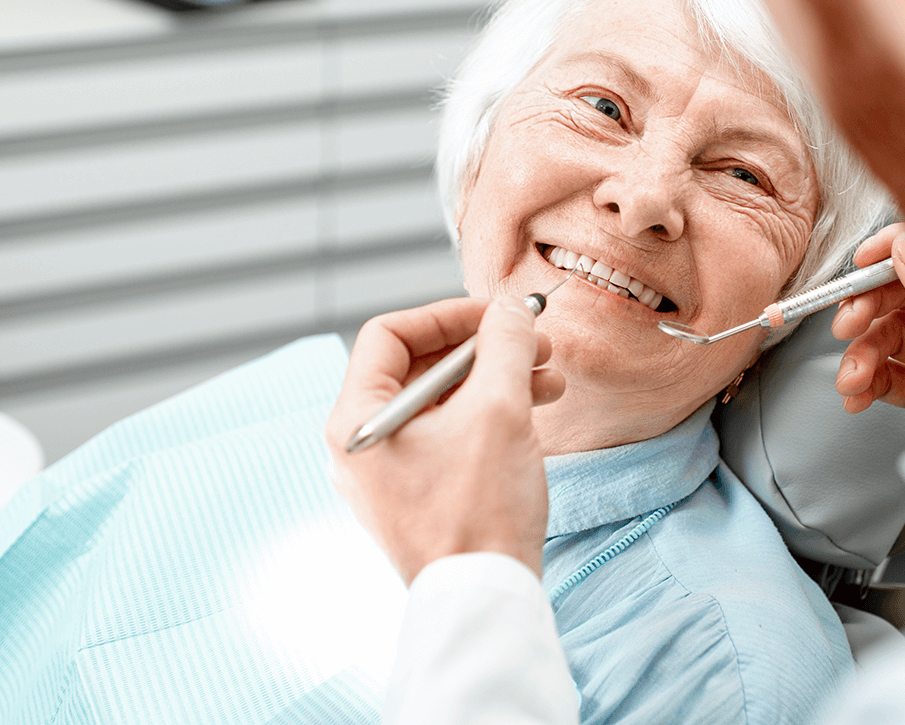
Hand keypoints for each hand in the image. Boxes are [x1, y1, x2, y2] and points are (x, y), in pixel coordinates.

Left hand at [325, 295, 566, 582]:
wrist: (485, 597)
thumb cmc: (479, 511)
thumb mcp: (498, 409)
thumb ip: (505, 345)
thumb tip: (513, 308)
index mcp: (356, 420)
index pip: (389, 334)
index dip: (448, 315)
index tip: (498, 315)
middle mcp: (361, 445)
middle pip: (418, 367)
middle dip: (483, 349)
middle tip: (535, 343)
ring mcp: (386, 474)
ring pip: (441, 403)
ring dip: (495, 381)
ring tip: (548, 378)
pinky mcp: (415, 496)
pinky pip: (447, 437)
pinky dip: (487, 417)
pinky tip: (533, 411)